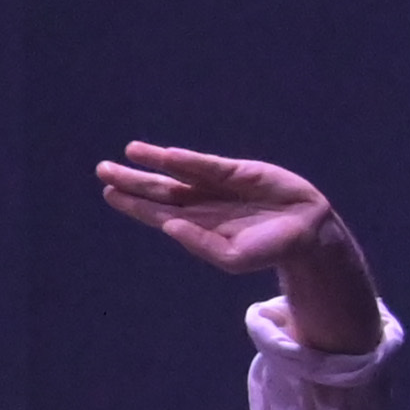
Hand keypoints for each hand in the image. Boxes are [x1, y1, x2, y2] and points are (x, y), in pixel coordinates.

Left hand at [94, 142, 347, 279]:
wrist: (306, 231)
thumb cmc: (267, 250)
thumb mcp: (232, 258)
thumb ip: (200, 245)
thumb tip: (168, 227)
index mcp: (194, 227)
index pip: (156, 214)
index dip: (133, 204)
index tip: (109, 193)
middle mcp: (200, 204)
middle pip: (159, 190)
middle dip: (131, 180)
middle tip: (103, 169)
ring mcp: (217, 186)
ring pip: (178, 172)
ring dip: (153, 162)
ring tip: (129, 152)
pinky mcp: (237, 171)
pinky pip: (207, 164)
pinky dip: (187, 160)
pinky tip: (166, 155)